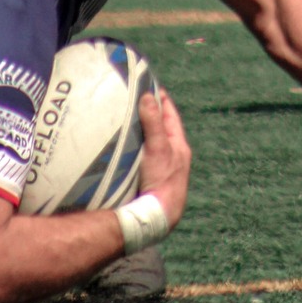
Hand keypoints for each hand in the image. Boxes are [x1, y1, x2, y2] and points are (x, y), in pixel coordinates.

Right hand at [137, 88, 191, 228]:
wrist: (157, 216)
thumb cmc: (162, 181)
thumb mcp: (159, 148)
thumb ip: (154, 123)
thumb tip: (148, 96)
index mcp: (179, 146)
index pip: (170, 115)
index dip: (161, 100)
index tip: (150, 85)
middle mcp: (172, 156)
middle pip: (160, 128)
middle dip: (149, 114)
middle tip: (133, 99)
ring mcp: (161, 168)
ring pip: (151, 143)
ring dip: (141, 132)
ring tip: (125, 119)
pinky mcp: (150, 178)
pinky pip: (142, 156)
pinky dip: (135, 148)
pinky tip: (123, 147)